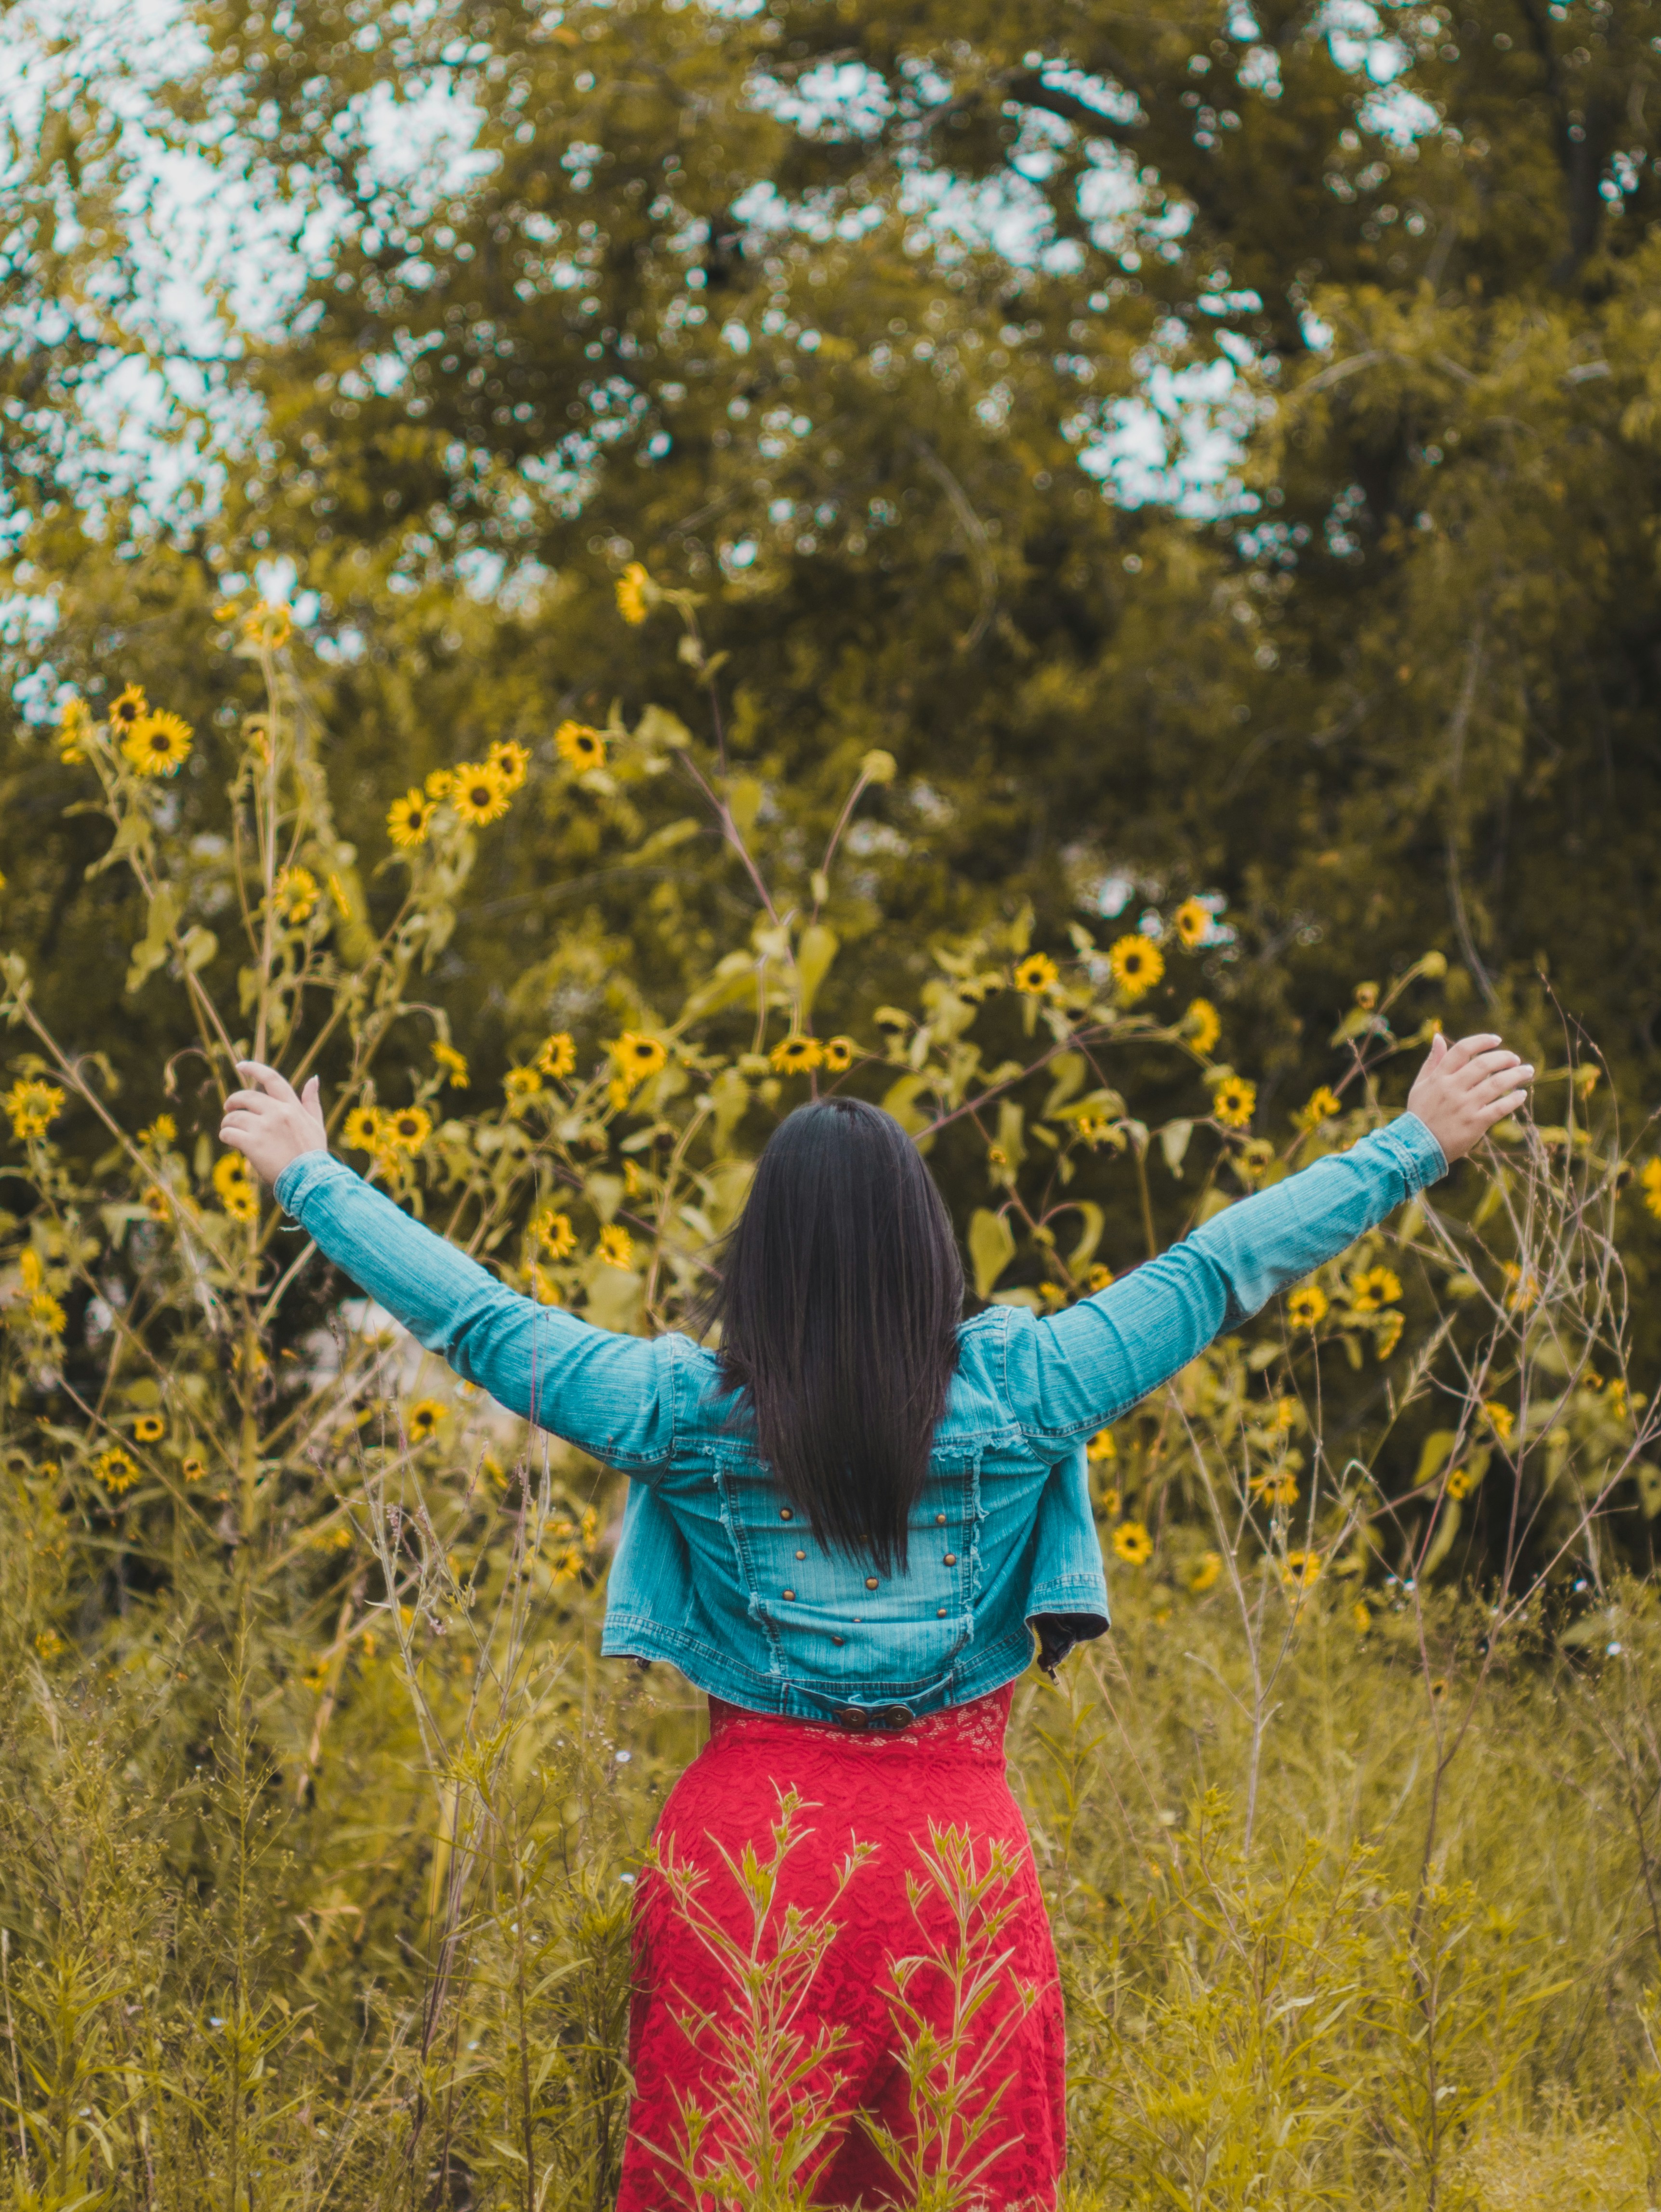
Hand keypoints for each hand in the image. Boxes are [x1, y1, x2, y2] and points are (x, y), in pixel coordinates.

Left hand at [219, 1061, 327, 1186]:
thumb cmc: (313, 1154)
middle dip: (233, 1100)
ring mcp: (264, 1128)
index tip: (240, 1065)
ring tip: (228, 1130)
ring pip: (234, 1116)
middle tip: (228, 1107)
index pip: (272, 1078)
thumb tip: (314, 1078)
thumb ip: (312, 1101)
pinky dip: (225, 1136)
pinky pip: (229, 1133)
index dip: (254, 1068)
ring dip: (227, 1122)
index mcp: (292, 1106)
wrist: (310, 1180)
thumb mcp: (316, 1124)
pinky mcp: (252, 1144)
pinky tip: (229, 1140)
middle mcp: (277, 1112)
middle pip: (246, 1097)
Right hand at [1405, 1032, 1532, 1163]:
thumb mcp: (1420, 1085)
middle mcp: (1452, 1089)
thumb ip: (1432, 1061)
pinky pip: (1499, 1108)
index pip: (1462, 1049)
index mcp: (1439, 1077)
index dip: (1482, 1041)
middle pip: (1483, 1064)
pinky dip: (1514, 1099)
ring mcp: (1464, 1106)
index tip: (1497, 1040)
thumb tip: (1438, 1037)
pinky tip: (1521, 1095)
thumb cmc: (1420, 1114)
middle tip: (1516, 1059)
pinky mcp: (1474, 1124)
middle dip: (1504, 1058)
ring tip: (1527, 1072)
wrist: (1416, 1147)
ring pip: (1496, 1084)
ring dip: (1516, 1075)